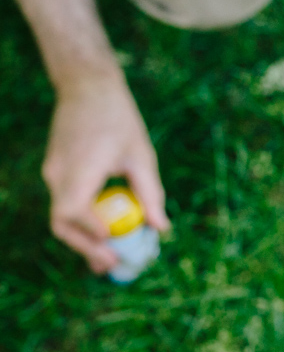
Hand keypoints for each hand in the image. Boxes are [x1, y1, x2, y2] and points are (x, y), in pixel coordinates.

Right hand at [42, 77, 166, 272]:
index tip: (112, 245)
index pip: (73, 210)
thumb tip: (161, 229)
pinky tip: (104, 231)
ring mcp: (53, 173)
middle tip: (111, 264)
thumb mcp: (142, 156)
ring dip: (83, 238)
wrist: (88, 87)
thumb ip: (150, 194)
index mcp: (78, 168)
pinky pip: (65, 203)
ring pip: (61, 216)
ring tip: (108, 257)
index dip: (90, 231)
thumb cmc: (120, 119)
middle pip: (62, 223)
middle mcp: (58, 175)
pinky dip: (83, 220)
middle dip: (85, 247)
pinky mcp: (56, 171)